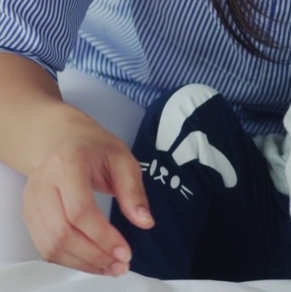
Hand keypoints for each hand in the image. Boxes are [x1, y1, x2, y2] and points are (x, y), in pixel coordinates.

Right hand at [21, 115, 152, 275]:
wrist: (63, 140)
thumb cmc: (96, 148)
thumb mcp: (123, 159)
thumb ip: (134, 191)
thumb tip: (145, 222)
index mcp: (67, 164)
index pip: (79, 210)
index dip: (102, 236)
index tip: (125, 251)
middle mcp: (42, 184)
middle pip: (62, 232)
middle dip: (93, 255)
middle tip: (120, 265)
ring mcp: (31, 201)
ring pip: (50, 244)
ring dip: (82, 262)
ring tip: (110, 267)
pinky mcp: (29, 215)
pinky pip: (45, 246)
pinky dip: (69, 259)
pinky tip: (92, 261)